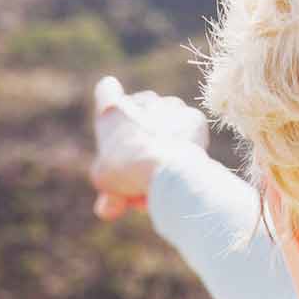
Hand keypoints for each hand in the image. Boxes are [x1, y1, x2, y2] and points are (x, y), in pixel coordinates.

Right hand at [89, 76, 209, 220]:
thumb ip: (107, 188)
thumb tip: (110, 208)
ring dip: (163, 137)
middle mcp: (142, 101)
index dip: (109, 97)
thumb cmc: (128, 172)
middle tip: (140, 163)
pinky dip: (185, 144)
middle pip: (140, 109)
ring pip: (165, 119)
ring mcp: (171, 107)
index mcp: (113, 111)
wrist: (167, 170)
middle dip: (140, 131)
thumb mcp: (105, 182)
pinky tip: (180, 164)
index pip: (106, 89)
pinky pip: (187, 129)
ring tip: (162, 169)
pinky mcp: (194, 118)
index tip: (115, 109)